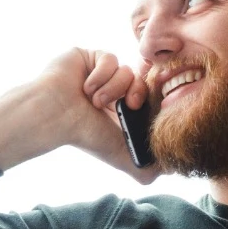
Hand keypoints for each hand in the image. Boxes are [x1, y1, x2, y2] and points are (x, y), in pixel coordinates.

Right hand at [0, 48, 158, 179]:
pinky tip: (85, 87)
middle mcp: (113, 89)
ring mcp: (102, 72)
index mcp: (121, 109)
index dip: (147, 102)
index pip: (148, 97)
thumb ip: (145, 170)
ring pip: (127, 71)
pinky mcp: (92, 56)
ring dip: (111, 89)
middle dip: (133, 95)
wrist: (57, 116)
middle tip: (123, 106)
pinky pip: (111, 59)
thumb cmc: (84, 135)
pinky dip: (101, 75)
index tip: (138, 110)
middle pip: (142, 82)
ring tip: (92, 101)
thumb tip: (170, 172)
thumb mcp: (119, 155)